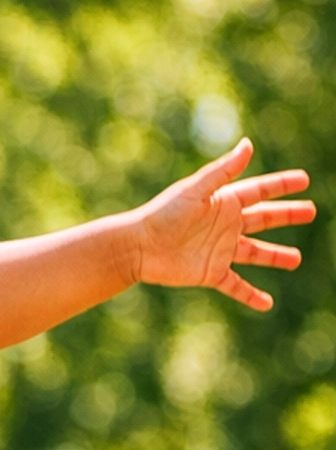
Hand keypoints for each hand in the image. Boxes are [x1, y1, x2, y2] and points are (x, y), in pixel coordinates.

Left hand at [132, 140, 313, 310]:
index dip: (282, 185)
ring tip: (296, 259)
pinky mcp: (211, 273)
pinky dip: (251, 296)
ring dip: (276, 256)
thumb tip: (248, 145)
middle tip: (310, 211)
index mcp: (224, 202)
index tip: (304, 180)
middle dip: (287, 215)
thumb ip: (223, 171)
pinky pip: (236, 286)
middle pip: (264, 219)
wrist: (139, 247)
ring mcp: (220, 250)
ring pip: (256, 254)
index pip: (260, 191)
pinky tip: (267, 304)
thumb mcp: (196, 190)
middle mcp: (226, 225)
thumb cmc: (163, 214)